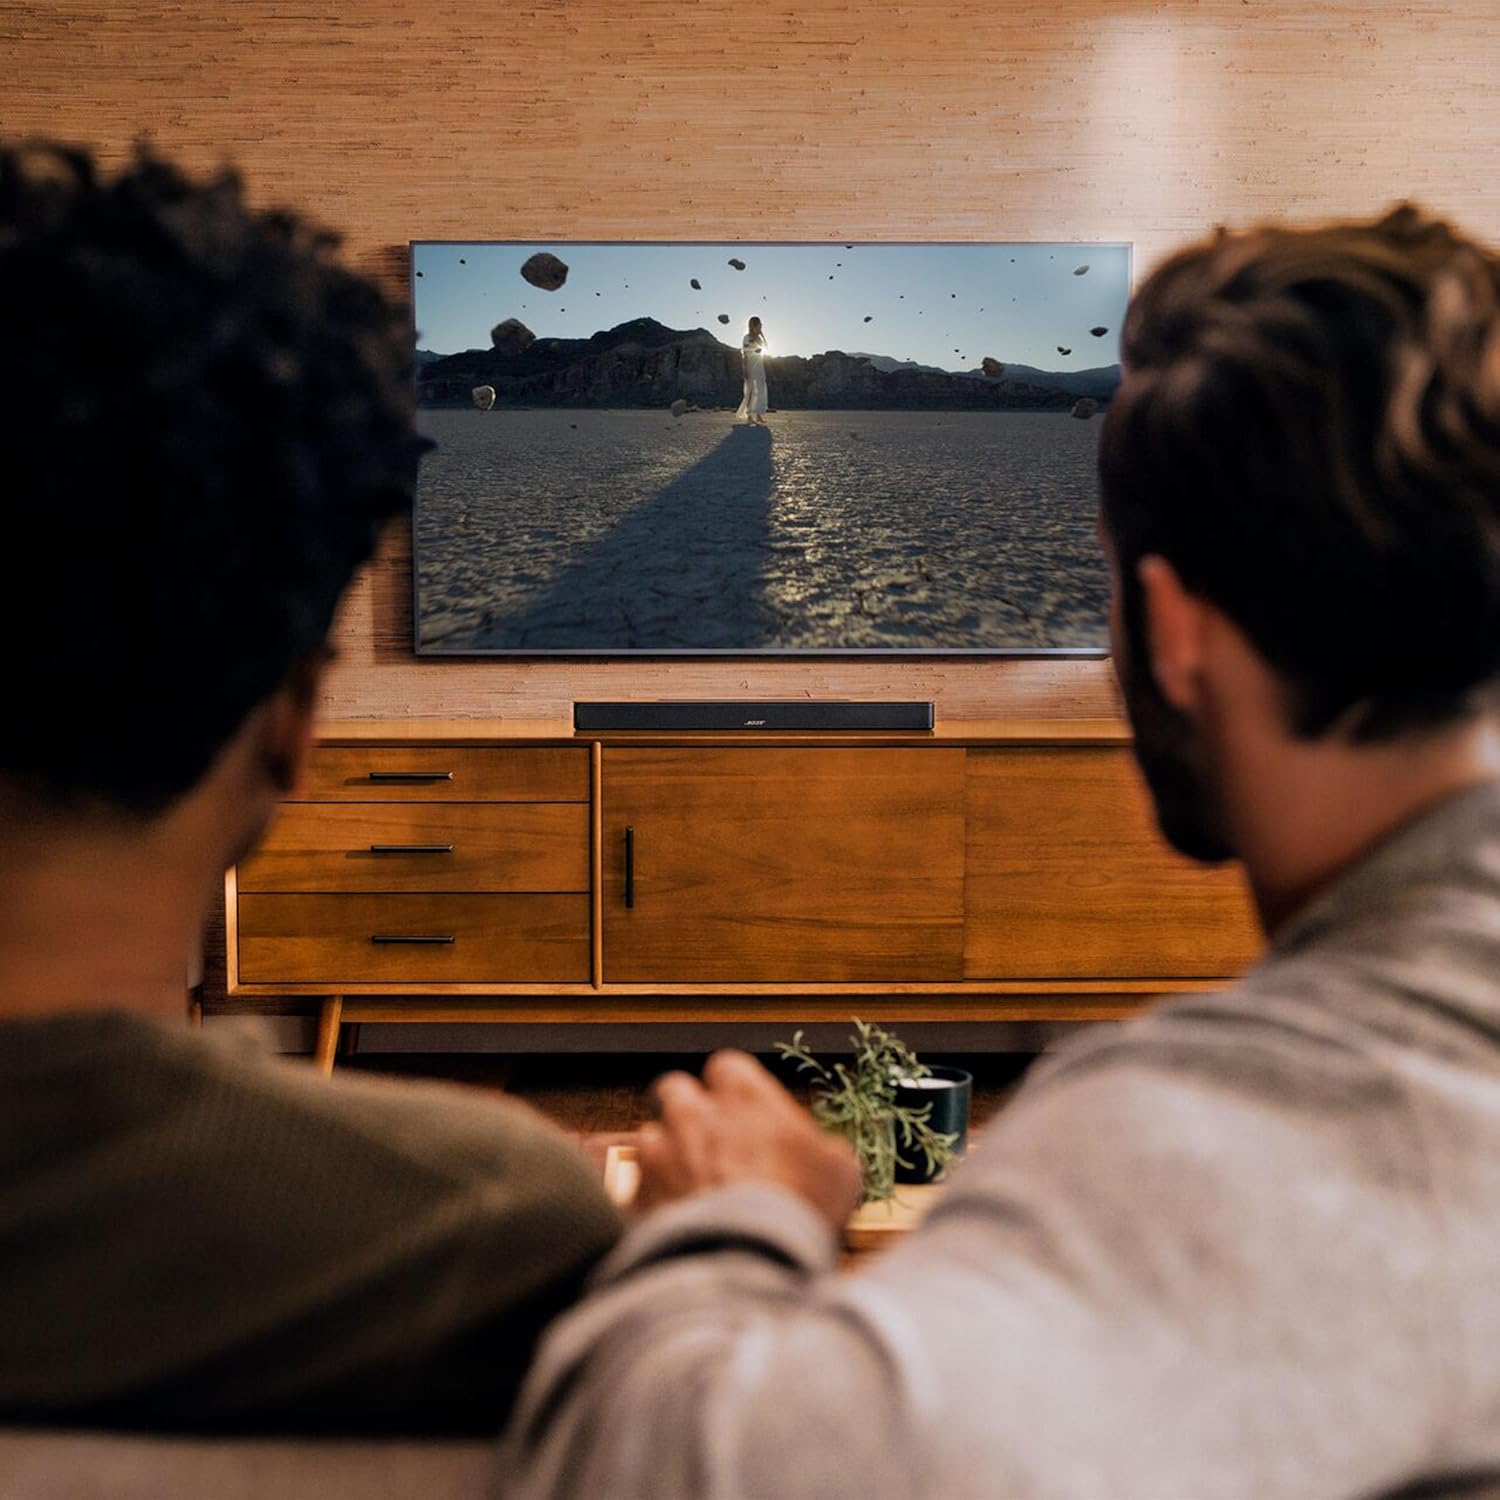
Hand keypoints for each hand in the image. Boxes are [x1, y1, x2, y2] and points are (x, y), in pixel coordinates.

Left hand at [636, 1050, 861, 1233]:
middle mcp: (694, 1112)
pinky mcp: (638, 1194)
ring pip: (650, 1137)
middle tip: (710, 1142)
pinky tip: (677, 1220)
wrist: (747, 1262)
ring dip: (666, 1155)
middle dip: (688, 1110)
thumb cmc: (798, 1208)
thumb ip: (820, 1148)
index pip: (728, 1067)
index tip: (747, 1112)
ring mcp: (659, 1152)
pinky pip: (639, 1187)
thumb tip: (823, 1156)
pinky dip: (653, 1199)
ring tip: (692, 1188)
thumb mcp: (839, 1171)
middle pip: (675, 1090)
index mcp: (743, 1094)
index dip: (735, 1091)